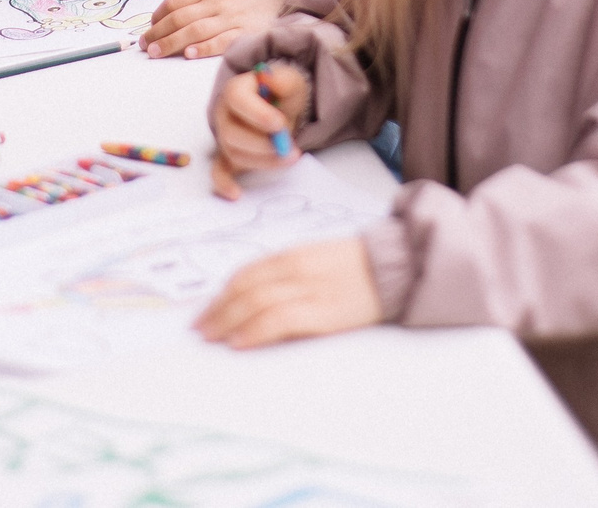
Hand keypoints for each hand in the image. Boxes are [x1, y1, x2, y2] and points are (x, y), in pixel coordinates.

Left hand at [143, 0, 291, 59]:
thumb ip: (198, 2)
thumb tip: (167, 20)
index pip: (175, 2)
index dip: (158, 17)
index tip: (148, 30)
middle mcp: (217, 3)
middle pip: (180, 18)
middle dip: (159, 33)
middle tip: (145, 46)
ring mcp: (231, 18)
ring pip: (195, 30)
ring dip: (172, 42)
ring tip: (156, 53)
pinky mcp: (246, 33)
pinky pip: (221, 41)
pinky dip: (204, 48)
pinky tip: (189, 54)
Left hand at [194, 236, 381, 347]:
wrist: (397, 267)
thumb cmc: (357, 266)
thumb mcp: (317, 259)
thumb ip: (288, 273)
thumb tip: (255, 295)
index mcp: (293, 255)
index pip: (246, 273)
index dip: (221, 293)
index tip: (206, 310)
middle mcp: (295, 269)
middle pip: (244, 289)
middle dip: (217, 310)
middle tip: (200, 329)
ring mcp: (309, 290)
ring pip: (255, 304)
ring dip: (228, 322)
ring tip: (213, 338)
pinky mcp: (323, 313)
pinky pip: (279, 321)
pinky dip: (255, 331)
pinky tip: (240, 342)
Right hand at [210, 62, 308, 197]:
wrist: (279, 107)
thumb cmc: (281, 94)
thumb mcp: (290, 81)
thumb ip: (284, 81)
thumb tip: (271, 80)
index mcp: (235, 90)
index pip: (236, 100)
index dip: (257, 114)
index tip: (279, 125)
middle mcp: (224, 115)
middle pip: (232, 133)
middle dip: (263, 144)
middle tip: (290, 147)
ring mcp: (224, 137)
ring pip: (234, 154)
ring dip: (263, 160)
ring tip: (290, 157)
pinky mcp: (228, 156)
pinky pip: (219, 171)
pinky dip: (224, 184)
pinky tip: (235, 193)